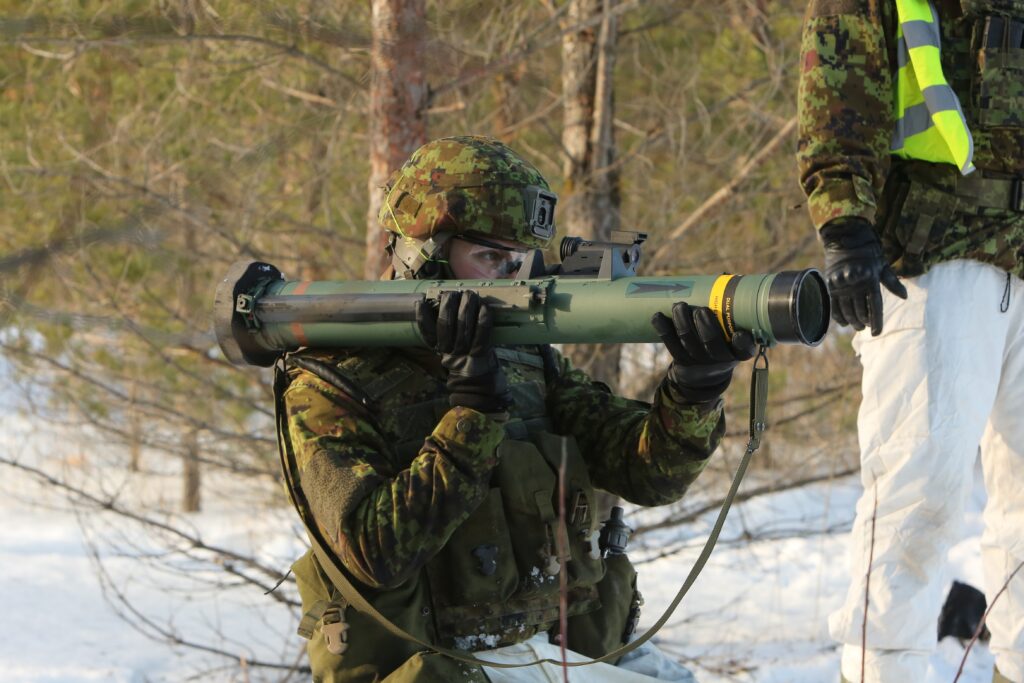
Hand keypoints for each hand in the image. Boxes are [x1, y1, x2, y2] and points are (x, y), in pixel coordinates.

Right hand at [415, 290, 510, 412]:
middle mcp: (450, 352)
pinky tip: (484, 307)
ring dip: (467, 306)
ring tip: (469, 294)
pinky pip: (482, 334)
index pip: (427, 332)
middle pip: (445, 324)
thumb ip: (448, 338)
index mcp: (441, 351)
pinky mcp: (482, 355)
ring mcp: (465, 354)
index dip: (422, 317)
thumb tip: (447, 310)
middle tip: (452, 293)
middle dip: (448, 305)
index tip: (421, 302)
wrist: (480, 394)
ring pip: (463, 326)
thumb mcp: (453, 355)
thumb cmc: (468, 370)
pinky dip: (483, 319)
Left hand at [651, 302, 756, 402]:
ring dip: (682, 323)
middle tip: (701, 310)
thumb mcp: (734, 331)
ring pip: (689, 342)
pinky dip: (664, 329)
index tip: (738, 334)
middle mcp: (721, 359)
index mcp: (739, 351)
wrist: (704, 372)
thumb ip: (732, 310)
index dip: (742, 344)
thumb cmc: (723, 340)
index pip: (744, 350)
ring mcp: (699, 362)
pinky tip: (657, 316)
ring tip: (679, 306)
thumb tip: (723, 276)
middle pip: (711, 344)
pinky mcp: (681, 361)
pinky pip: (671, 345)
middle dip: (706, 327)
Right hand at [821, 217, 907, 335]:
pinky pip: (834, 306)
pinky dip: (838, 316)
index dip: (876, 322)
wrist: (845, 237)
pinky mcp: (831, 285)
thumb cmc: (868, 252)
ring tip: (857, 326)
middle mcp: (856, 284)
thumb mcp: (882, 265)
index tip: (876, 332)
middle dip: (864, 322)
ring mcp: (842, 285)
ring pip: (847, 311)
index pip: (875, 307)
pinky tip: (843, 322)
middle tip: (866, 327)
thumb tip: (905, 297)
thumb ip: (892, 282)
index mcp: (871, 280)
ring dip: (853, 321)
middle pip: (860, 311)